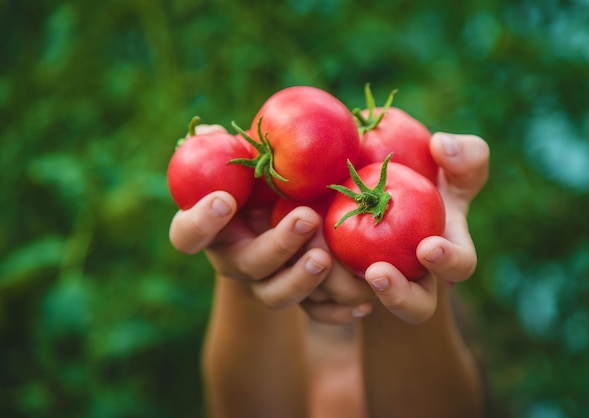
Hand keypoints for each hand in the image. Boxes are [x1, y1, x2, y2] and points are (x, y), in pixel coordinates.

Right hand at [168, 125, 332, 309]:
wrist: (276, 217)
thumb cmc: (255, 182)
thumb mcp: (240, 164)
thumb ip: (227, 152)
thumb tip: (207, 133)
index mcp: (210, 232)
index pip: (188, 235)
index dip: (200, 222)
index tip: (224, 199)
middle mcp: (235, 262)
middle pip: (248, 266)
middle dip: (277, 245)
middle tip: (306, 218)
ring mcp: (265, 284)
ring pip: (277, 296)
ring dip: (303, 279)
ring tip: (327, 257)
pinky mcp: (297, 298)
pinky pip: (314, 314)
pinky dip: (336, 312)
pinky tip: (361, 306)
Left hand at [300, 132, 489, 324]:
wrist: (377, 193)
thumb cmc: (424, 176)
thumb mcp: (450, 164)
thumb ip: (464, 154)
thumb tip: (442, 147)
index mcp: (446, 254)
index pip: (459, 266)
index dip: (449, 263)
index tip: (428, 247)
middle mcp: (415, 281)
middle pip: (416, 308)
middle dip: (398, 296)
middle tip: (377, 273)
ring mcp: (377, 288)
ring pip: (366, 305)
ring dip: (344, 287)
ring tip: (326, 256)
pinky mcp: (340, 288)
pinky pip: (326, 301)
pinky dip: (315, 286)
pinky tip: (303, 257)